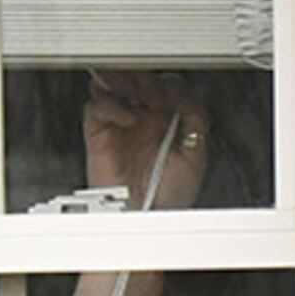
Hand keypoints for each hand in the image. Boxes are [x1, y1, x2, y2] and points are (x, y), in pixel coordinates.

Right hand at [83, 69, 210, 212]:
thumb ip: (196, 120)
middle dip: (146, 79)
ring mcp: (120, 123)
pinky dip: (112, 107)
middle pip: (138, 79)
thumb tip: (189, 94)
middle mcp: (142, 117)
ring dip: (126, 83)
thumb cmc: (170, 194)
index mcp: (167, 118)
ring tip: (139, 95)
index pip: (165, 83)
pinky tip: (128, 117)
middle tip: (154, 90)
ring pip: (114, 85)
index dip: (168, 83)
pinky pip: (97, 108)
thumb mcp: (196, 154)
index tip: (173, 92)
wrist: (147, 216)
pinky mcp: (98, 133)